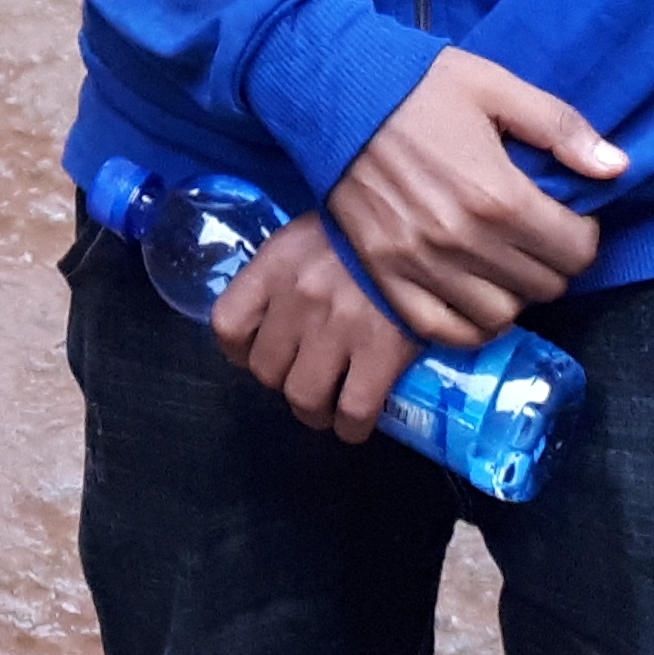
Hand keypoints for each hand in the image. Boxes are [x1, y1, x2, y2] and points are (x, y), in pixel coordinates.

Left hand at [210, 214, 419, 440]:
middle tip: (305, 376)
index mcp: (276, 266)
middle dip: (283, 382)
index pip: (228, 325)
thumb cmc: (365, 232)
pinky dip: (350, 427)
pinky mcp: (381, 352)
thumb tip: (280, 315)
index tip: (262, 352)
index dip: (241, 350)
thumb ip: (288, 274)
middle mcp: (299, 298)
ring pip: (303, 399)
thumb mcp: (311, 236)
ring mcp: (338, 328)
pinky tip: (355, 422)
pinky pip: (352, 412)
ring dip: (313, 411)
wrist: (426, 227)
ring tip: (328, 405)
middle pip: (265, 370)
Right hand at [325, 46, 625, 346]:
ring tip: (504, 263)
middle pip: (544, 286)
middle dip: (553, 262)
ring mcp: (420, 264)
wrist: (331, 91)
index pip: (577, 250)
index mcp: (498, 195)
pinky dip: (468, 324)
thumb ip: (560, 128)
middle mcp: (463, 240)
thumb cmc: (416, 83)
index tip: (568, 215)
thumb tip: (617, 168)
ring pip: (500, 315)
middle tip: (536, 234)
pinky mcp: (385, 274)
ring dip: (514, 294)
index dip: (584, 233)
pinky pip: (442, 329)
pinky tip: (474, 297)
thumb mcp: (495, 86)